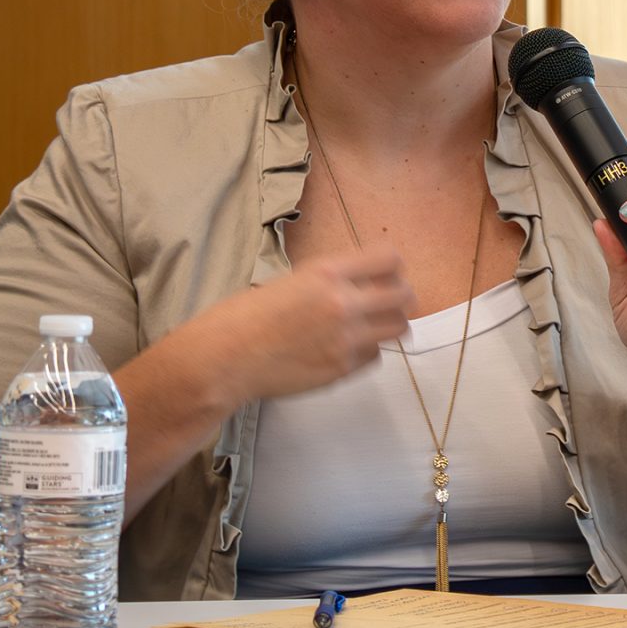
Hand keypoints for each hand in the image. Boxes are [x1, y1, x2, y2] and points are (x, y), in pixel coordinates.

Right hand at [182, 247, 412, 401]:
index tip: (387, 274)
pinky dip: (368, 352)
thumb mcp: (288, 282)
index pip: (389, 259)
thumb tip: (358, 285)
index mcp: (326, 273)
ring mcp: (346, 339)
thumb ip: (327, 282)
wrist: (222, 360)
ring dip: (391, 325)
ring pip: (399, 328)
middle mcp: (343, 303)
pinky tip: (346, 349)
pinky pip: (376, 356)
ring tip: (375, 326)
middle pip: (405, 295)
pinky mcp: (343, 369)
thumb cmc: (241, 318)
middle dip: (401, 297)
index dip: (392, 266)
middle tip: (389, 303)